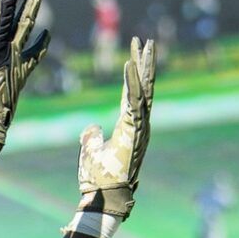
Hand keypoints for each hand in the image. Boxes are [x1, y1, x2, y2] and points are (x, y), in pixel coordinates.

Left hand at [75, 37, 154, 221]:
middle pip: (145, 87)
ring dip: (143, 67)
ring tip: (144, 45)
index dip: (134, 73)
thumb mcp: (91, 151)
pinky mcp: (134, 131)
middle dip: (146, 63)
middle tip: (148, 41)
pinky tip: (130, 65)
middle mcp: (138, 124)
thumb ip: (92, 137)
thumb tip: (92, 127)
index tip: (135, 53)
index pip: (134, 93)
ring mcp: (139, 127)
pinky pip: (134, 101)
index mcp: (129, 126)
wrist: (102, 197)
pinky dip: (132, 83)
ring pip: (144, 90)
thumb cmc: (97, 178)